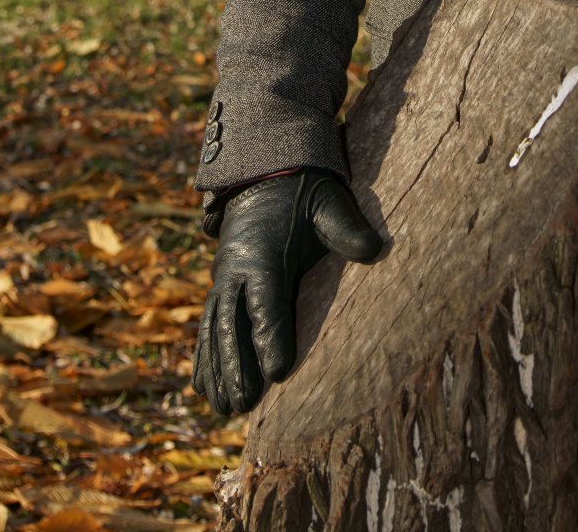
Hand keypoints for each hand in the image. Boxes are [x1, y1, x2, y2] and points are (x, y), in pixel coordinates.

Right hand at [191, 167, 381, 414]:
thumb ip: (348, 227)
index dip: (271, 337)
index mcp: (264, 253)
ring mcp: (224, 276)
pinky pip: (207, 323)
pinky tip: (201, 387)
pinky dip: (202, 355)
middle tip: (241, 406)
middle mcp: (237, 268)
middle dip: (236, 366)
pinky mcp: (221, 282)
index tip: (277, 373)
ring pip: (214, 328)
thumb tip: (376, 248)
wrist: (265, 168)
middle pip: (232, 323)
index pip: (267, 301)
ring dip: (217, 369)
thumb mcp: (330, 202)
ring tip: (222, 408)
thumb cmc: (305, 191)